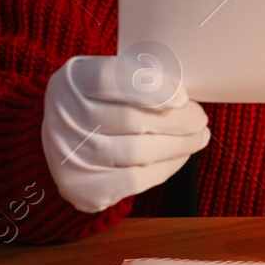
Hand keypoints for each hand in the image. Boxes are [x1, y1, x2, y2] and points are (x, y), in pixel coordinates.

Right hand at [41, 55, 210, 213]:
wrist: (63, 141)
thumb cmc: (99, 102)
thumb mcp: (112, 77)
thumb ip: (140, 79)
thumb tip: (185, 97)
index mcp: (73, 79)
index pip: (109, 79)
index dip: (150, 88)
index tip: (184, 97)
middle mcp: (63, 116)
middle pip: (130, 120)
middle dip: (176, 121)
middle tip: (200, 119)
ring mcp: (68, 155)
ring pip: (137, 152)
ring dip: (177, 146)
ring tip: (198, 137)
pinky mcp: (80, 187)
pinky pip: (134, 180)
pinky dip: (164, 168)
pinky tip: (179, 156)